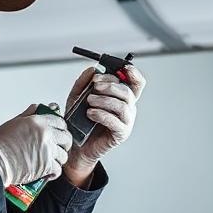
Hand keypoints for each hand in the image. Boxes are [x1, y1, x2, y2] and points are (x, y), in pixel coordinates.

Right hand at [0, 105, 72, 186]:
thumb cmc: (1, 144)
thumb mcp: (13, 122)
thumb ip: (28, 114)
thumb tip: (36, 107)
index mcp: (38, 122)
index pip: (60, 121)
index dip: (61, 128)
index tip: (59, 132)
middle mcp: (46, 134)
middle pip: (66, 137)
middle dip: (64, 143)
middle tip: (59, 147)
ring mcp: (48, 150)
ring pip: (64, 154)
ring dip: (59, 159)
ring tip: (52, 161)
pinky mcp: (46, 165)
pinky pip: (58, 169)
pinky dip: (54, 172)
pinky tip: (50, 172)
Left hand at [63, 65, 145, 179]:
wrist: (76, 145)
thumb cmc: (80, 121)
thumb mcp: (77, 97)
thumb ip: (84, 82)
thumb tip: (93, 69)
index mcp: (121, 97)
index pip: (136, 83)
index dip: (133, 74)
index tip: (124, 67)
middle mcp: (127, 108)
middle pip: (128, 92)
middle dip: (111, 86)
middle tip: (95, 86)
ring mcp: (126, 122)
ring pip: (123, 106)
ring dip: (105, 100)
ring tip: (89, 101)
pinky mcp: (121, 134)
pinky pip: (116, 121)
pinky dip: (102, 114)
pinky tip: (90, 113)